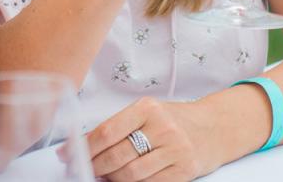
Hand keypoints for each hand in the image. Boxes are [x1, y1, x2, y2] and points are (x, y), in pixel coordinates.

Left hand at [87, 97, 225, 180]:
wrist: (215, 128)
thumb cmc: (174, 119)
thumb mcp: (147, 112)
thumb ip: (119, 126)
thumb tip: (84, 144)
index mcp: (148, 108)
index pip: (107, 131)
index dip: (83, 147)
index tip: (67, 154)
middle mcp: (163, 128)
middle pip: (117, 155)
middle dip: (94, 166)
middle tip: (82, 169)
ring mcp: (175, 151)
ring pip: (131, 175)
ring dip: (111, 178)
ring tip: (103, 175)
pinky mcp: (184, 171)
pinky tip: (123, 181)